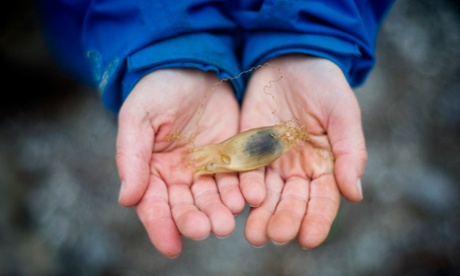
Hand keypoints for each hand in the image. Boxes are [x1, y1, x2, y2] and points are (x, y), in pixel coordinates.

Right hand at [116, 69, 243, 256]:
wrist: (194, 66)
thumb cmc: (160, 90)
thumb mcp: (138, 116)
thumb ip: (130, 156)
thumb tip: (127, 199)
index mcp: (152, 170)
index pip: (154, 206)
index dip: (161, 227)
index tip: (172, 246)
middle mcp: (180, 176)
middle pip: (187, 207)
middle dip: (196, 220)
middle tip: (207, 229)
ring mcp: (208, 168)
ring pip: (214, 198)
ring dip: (221, 211)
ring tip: (228, 219)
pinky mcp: (232, 157)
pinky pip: (239, 179)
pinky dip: (243, 190)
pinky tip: (248, 197)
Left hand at [239, 55, 366, 247]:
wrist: (290, 60)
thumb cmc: (324, 85)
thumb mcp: (343, 113)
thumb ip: (350, 151)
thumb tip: (355, 194)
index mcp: (324, 164)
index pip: (322, 199)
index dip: (317, 220)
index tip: (309, 239)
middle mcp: (297, 169)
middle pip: (291, 201)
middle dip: (285, 220)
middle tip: (276, 236)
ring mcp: (271, 161)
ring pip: (266, 195)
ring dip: (261, 215)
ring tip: (255, 234)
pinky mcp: (248, 148)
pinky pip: (245, 172)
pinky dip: (245, 186)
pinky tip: (243, 200)